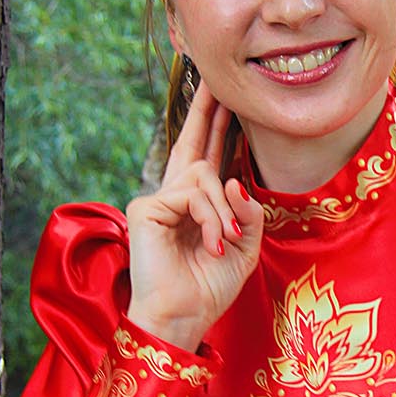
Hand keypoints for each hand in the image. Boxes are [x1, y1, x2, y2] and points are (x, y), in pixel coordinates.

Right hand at [125, 80, 263, 349]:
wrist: (182, 317)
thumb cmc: (209, 288)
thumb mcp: (244, 247)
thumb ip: (248, 213)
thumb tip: (236, 180)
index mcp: (200, 204)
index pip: (211, 157)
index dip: (218, 126)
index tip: (226, 97)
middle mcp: (177, 195)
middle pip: (193, 142)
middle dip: (207, 111)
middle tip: (215, 78)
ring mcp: (159, 200)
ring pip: (206, 176)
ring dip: (224, 211)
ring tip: (224, 244)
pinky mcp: (147, 208)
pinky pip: (192, 193)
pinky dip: (210, 218)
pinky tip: (210, 245)